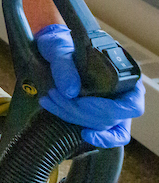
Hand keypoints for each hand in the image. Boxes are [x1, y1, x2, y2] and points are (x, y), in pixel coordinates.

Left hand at [35, 24, 144, 147]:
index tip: (81, 102)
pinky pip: (108, 134)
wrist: (52, 49)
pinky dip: (97, 137)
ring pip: (104, 125)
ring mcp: (114, 107)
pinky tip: (84, 134)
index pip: (131, 104)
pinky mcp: (101, 116)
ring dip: (77, 118)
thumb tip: (70, 92)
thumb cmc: (62, 45)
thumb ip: (64, 65)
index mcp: (125, 76)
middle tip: (55, 96)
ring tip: (50, 102)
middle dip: (81, 112)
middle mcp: (124, 95)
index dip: (106, 109)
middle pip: (113, 117)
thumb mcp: (59, 47)